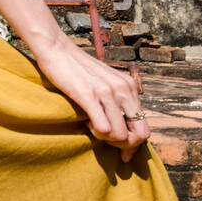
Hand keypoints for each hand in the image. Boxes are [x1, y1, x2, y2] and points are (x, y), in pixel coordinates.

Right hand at [31, 35, 150, 162]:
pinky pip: (104, 128)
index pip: (145, 128)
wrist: (56, 48)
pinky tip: (86, 123)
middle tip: (108, 145)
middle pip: (139, 135)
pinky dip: (96, 133)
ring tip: (93, 128)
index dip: (134, 145)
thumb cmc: (78, 69)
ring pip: (121, 135)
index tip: (121, 152)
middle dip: (125, 147)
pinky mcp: (88, 95)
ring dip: (107, 139)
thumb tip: (123, 128)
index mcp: (130, 87)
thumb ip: (117, 100)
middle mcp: (123, 89)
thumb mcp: (106, 82)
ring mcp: (107, 92)